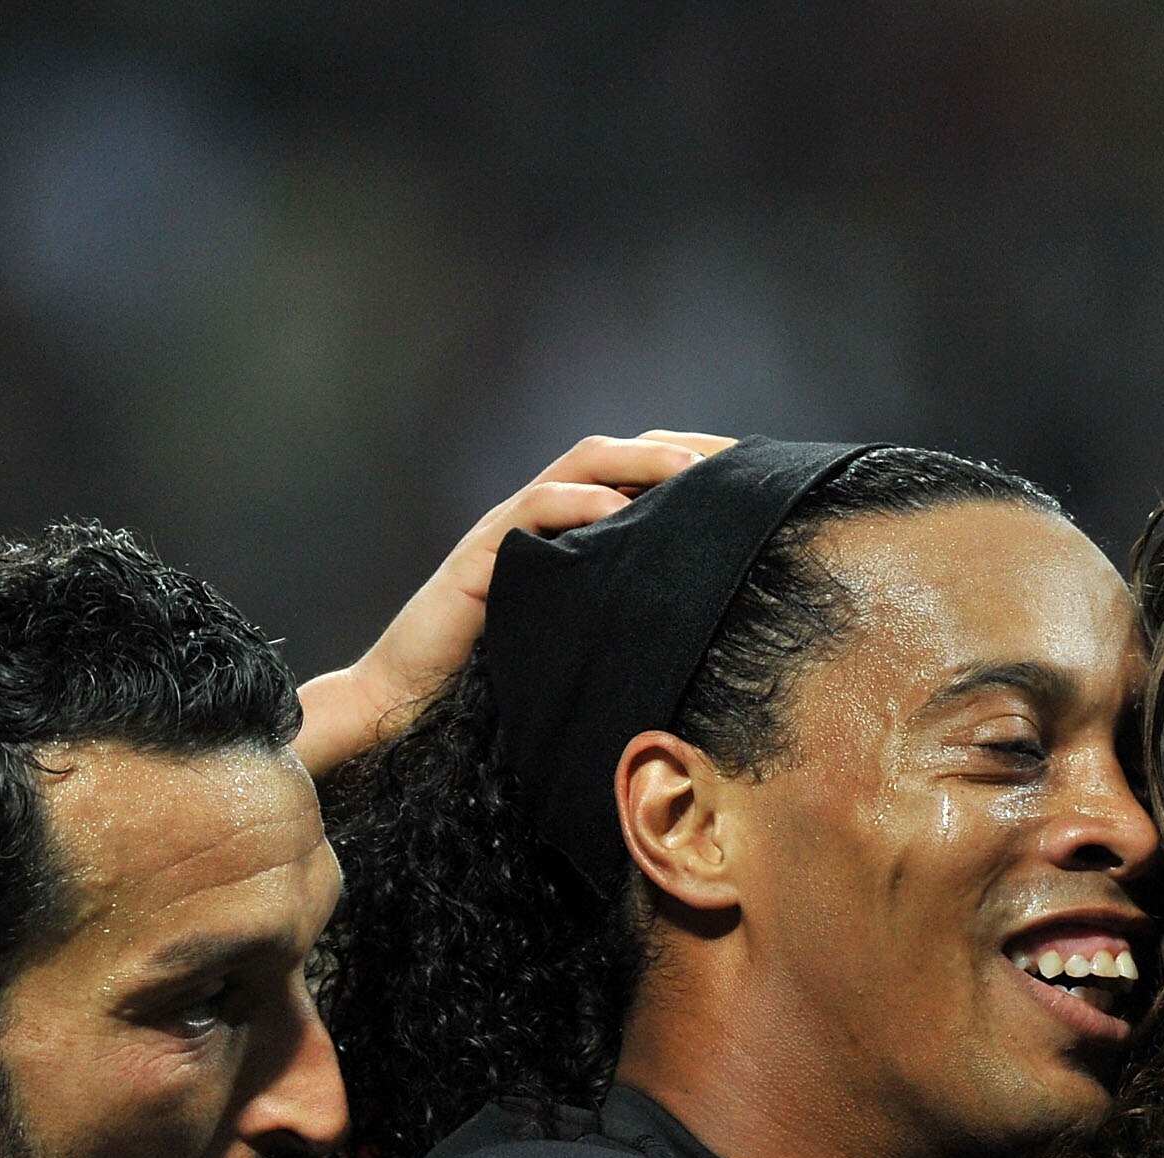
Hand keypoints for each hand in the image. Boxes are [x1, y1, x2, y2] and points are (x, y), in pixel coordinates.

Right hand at [293, 429, 737, 774]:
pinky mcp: (478, 558)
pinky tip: (616, 510)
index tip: (755, 470)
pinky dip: (574, 506)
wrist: (409, 704)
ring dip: (638, 462)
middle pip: (616, 455)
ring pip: (578, 467)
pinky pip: (529, 516)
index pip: (638, 475)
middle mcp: (540, 519)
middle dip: (679, 447)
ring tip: (693, 469)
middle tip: (740, 457)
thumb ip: (628, 614)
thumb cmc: (501, 681)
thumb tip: (715, 626)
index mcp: (570, 532)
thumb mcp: (585, 639)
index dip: (694, 463)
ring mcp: (508, 532)